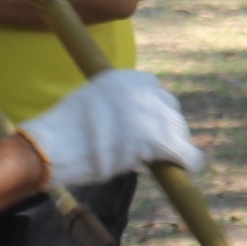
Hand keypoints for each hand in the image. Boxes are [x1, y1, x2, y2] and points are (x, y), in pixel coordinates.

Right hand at [21, 70, 205, 187]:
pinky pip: (185, 151)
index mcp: (127, 77)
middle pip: (170, 109)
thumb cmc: (64, 130)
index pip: (155, 90)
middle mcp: (144, 91)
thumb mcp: (91, 101)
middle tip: (159, 146)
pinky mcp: (158, 139)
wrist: (56, 145)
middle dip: (166, 127)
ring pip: (178, 129)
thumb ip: (114, 104)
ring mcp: (153, 113)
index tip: (149, 125)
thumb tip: (126, 122)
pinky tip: (189, 168)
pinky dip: (190, 161)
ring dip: (175, 144)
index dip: (154, 111)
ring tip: (169, 158)